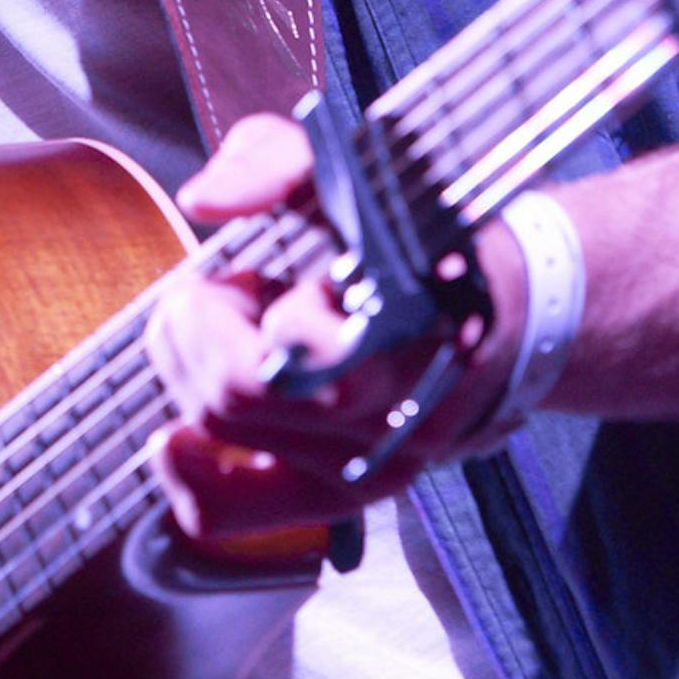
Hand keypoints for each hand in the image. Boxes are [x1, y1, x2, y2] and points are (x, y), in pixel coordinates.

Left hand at [146, 114, 525, 537]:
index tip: (242, 274)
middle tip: (220, 296)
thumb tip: (205, 199)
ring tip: (233, 338)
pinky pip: (234, 515)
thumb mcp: (350, 175)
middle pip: (233, 397)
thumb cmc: (416, 238)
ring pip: (226, 442)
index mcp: (398, 330)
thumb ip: (274, 162)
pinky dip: (187, 479)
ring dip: (195, 377)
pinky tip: (173, 440)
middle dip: (195, 334)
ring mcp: (372, 468)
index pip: (275, 350)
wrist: (504, 313)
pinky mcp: (346, 497)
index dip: (223, 308)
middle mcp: (392, 416)